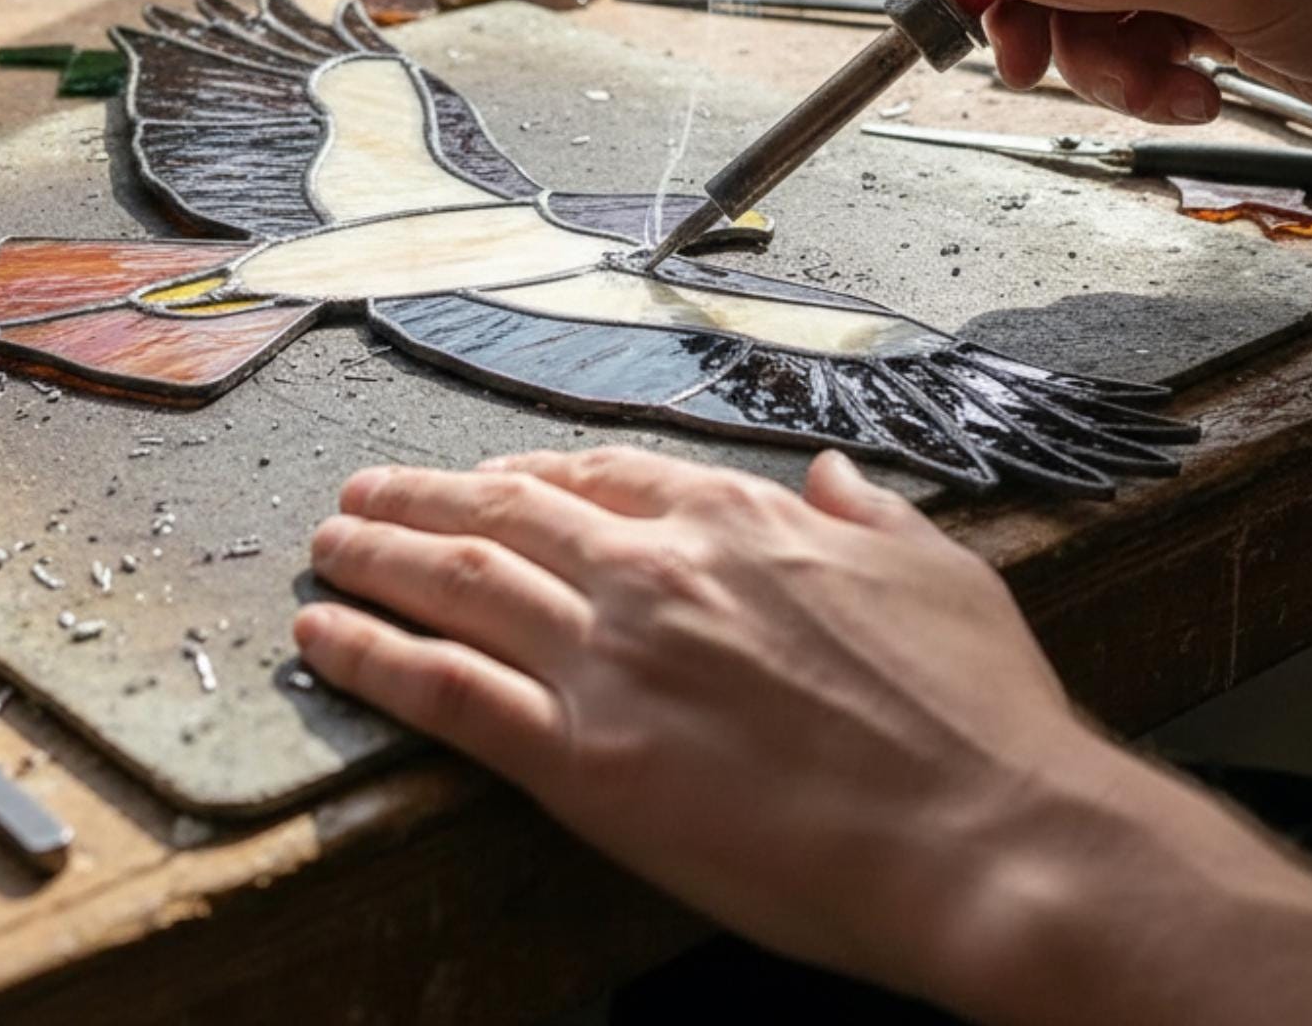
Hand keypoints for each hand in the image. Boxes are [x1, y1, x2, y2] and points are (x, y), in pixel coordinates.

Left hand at [294, 447, 1311, 1025]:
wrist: (987, 837)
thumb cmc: (975, 712)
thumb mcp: (936, 567)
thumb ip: (863, 511)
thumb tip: (827, 473)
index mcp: (734, 521)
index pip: (600, 474)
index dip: (527, 472)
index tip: (486, 476)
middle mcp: (656, 571)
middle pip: (505, 513)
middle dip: (423, 497)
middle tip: (362, 493)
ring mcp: (612, 661)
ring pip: (458, 583)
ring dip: (377, 556)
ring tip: (326, 544)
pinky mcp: (583, 762)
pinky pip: (446, 690)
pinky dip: (372, 655)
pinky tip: (324, 637)